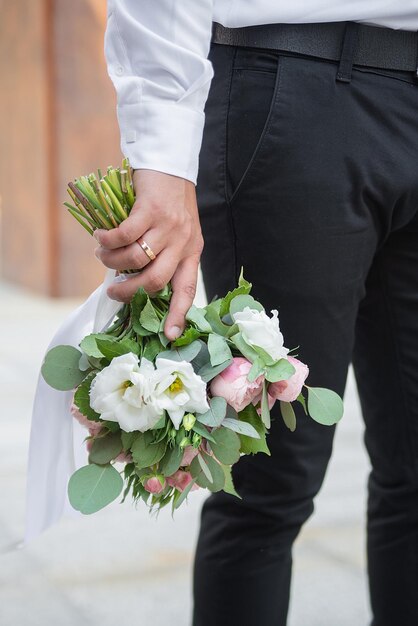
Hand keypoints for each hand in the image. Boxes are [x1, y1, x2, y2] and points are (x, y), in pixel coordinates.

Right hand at [93, 169, 203, 341]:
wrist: (170, 163)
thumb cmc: (171, 201)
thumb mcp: (178, 231)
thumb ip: (164, 254)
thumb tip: (133, 279)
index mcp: (192, 252)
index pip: (187, 290)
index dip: (177, 314)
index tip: (168, 336)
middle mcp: (183, 242)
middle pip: (154, 281)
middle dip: (128, 291)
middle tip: (112, 290)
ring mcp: (168, 226)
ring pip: (135, 259)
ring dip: (112, 261)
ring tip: (102, 254)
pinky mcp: (151, 210)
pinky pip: (124, 235)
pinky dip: (107, 239)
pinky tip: (101, 235)